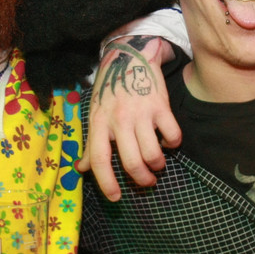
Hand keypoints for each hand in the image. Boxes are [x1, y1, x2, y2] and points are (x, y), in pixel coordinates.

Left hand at [77, 36, 180, 199]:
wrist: (129, 56)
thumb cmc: (109, 90)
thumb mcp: (94, 114)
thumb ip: (91, 144)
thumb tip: (81, 169)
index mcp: (99, 124)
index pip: (100, 160)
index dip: (107, 183)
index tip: (116, 197)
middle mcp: (119, 120)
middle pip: (132, 162)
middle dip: (142, 179)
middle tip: (146, 182)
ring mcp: (141, 113)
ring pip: (153, 153)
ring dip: (158, 165)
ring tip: (157, 163)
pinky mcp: (161, 106)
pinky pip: (172, 135)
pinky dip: (173, 144)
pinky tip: (169, 141)